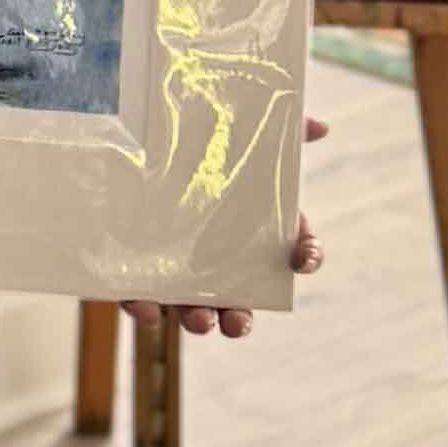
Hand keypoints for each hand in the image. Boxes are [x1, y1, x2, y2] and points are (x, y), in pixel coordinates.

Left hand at [118, 115, 327, 336]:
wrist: (128, 139)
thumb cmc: (193, 146)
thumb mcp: (233, 132)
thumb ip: (276, 129)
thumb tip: (319, 125)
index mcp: (250, 228)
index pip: (290, 249)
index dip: (304, 255)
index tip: (302, 258)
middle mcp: (217, 257)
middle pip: (239, 299)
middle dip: (241, 317)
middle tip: (238, 321)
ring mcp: (176, 267)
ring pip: (193, 307)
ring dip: (199, 320)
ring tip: (200, 320)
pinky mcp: (134, 268)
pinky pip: (138, 296)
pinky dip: (143, 308)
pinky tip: (145, 309)